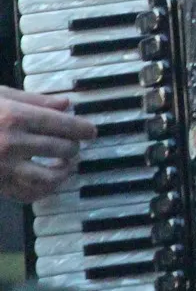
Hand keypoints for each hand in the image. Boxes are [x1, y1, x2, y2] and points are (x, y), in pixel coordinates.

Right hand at [0, 87, 95, 202]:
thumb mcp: (0, 96)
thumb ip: (35, 101)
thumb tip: (66, 104)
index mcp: (16, 117)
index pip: (66, 126)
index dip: (85, 129)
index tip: (91, 131)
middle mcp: (11, 144)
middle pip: (63, 150)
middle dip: (74, 148)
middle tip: (75, 145)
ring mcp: (1, 168)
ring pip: (49, 178)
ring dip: (64, 172)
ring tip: (66, 166)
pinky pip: (26, 195)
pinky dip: (42, 191)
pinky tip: (47, 183)